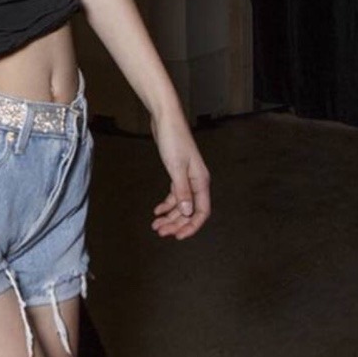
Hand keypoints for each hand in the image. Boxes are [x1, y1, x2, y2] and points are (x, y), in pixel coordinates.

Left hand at [149, 110, 211, 239]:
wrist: (165, 120)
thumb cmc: (173, 140)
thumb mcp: (176, 167)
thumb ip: (182, 191)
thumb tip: (188, 213)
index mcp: (201, 182)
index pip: (201, 212)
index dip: (192, 226)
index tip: (178, 236)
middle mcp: (197, 182)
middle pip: (189, 211)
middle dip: (176, 223)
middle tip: (160, 232)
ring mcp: (187, 178)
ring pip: (181, 204)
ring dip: (170, 216)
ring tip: (156, 225)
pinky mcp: (177, 173)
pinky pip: (175, 195)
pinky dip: (166, 204)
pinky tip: (157, 211)